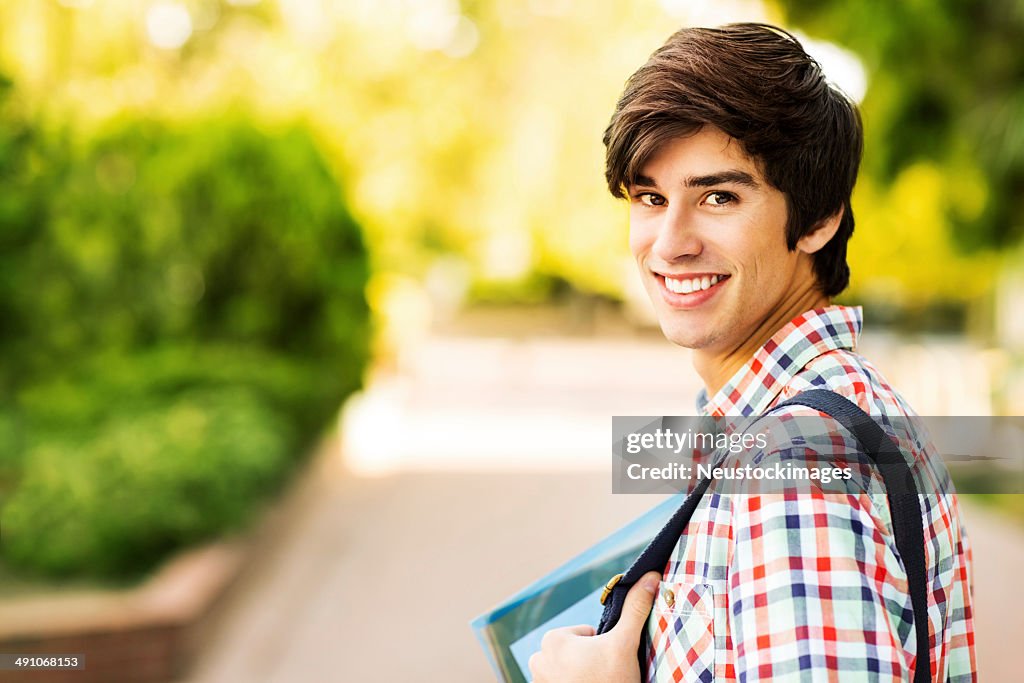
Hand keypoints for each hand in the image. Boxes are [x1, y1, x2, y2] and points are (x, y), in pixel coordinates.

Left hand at [528, 571, 660, 682]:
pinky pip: (562, 681)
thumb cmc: (611, 682)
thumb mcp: (624, 644)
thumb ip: (635, 609)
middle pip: (576, 651)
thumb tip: (650, 576)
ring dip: (581, 674)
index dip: (603, 647)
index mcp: (553, 639)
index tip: (608, 663)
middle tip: (603, 676)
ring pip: (569, 668)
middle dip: (590, 661)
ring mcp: (538, 680)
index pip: (586, 635)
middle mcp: (538, 658)